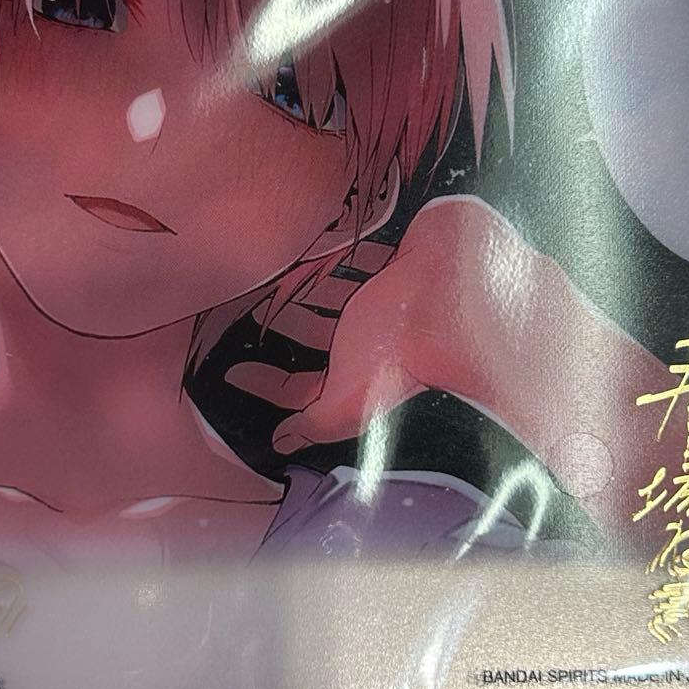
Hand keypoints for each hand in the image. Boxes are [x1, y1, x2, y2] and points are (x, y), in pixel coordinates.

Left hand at [225, 196, 550, 455]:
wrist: (457, 294)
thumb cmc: (403, 353)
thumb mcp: (348, 400)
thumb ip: (314, 421)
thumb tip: (281, 445)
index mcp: (356, 375)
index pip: (301, 386)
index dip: (267, 382)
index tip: (231, 371)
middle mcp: (369, 338)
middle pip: (317, 334)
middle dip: (286, 327)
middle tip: (247, 312)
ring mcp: (383, 296)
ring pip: (334, 293)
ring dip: (308, 287)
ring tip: (272, 273)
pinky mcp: (393, 259)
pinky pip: (355, 256)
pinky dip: (336, 253)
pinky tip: (311, 243)